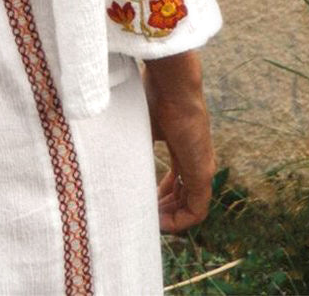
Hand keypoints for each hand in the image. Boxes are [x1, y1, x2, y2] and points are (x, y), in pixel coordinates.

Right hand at [142, 49, 215, 232]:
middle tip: (144, 213)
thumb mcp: (140, 123)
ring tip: (149, 221)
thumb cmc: (154, 95)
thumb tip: (105, 150)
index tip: (144, 196)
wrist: (173, 84)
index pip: (177, 178)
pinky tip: (161, 222)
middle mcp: (195, 158)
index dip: (161, 191)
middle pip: (183, 193)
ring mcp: (201, 166)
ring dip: (171, 217)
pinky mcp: (203, 173)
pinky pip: (197, 209)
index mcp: (182, 145)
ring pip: (190, 204)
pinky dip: (180, 220)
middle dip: (164, 206)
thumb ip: (132, 142)